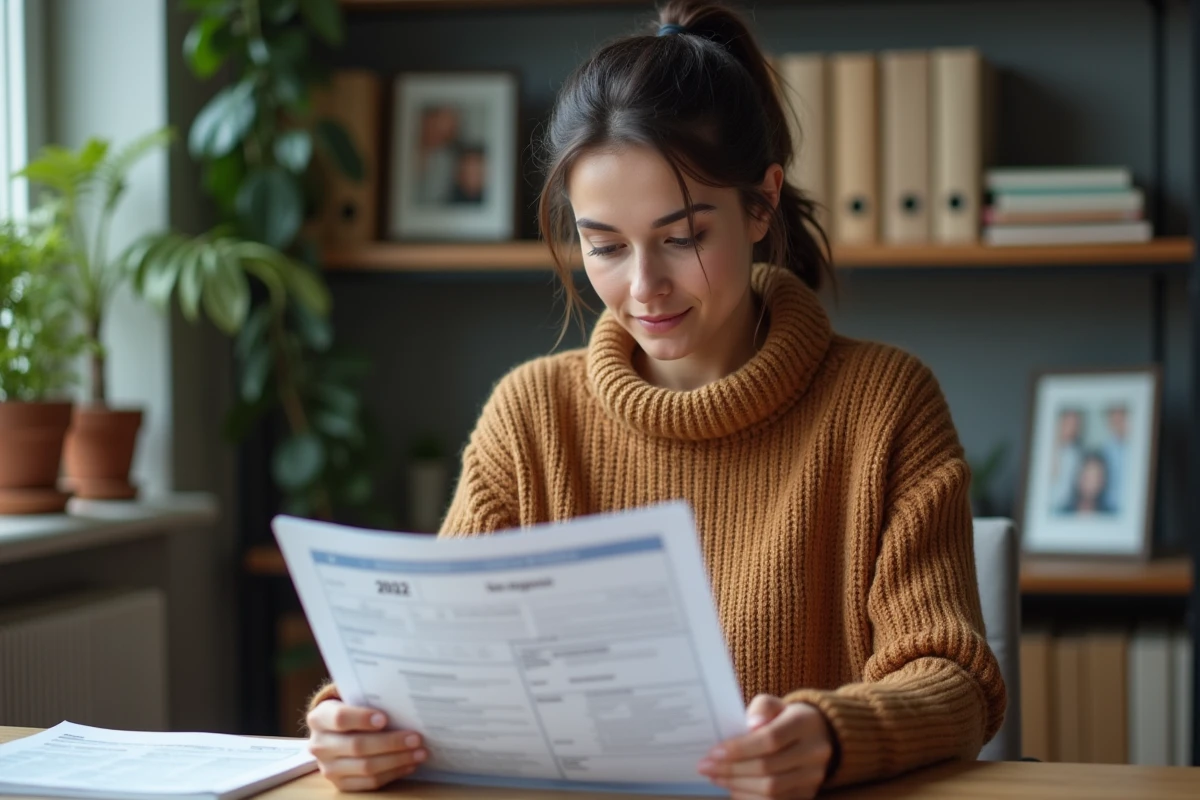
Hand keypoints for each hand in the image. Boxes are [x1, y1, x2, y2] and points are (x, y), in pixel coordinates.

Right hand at [306, 700, 427, 790]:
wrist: (332, 734)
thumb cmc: (350, 711)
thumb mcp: (351, 700)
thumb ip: (370, 701)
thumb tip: (404, 704)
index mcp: (319, 718)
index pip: (340, 718)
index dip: (362, 718)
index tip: (385, 718)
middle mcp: (319, 745)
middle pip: (357, 746)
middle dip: (390, 743)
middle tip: (416, 738)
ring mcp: (328, 768)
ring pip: (366, 767)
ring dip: (397, 760)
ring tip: (419, 753)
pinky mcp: (340, 784)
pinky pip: (369, 783)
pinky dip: (392, 774)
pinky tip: (408, 765)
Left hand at [697, 695, 834, 798]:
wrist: (816, 734)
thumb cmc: (784, 717)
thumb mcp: (773, 703)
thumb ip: (760, 709)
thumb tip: (750, 725)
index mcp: (805, 723)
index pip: (771, 739)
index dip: (740, 748)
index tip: (714, 752)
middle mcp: (814, 752)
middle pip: (768, 767)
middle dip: (732, 769)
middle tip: (705, 767)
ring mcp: (813, 776)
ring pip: (771, 789)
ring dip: (737, 785)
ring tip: (714, 777)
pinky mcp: (808, 793)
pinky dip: (749, 797)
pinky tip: (732, 788)